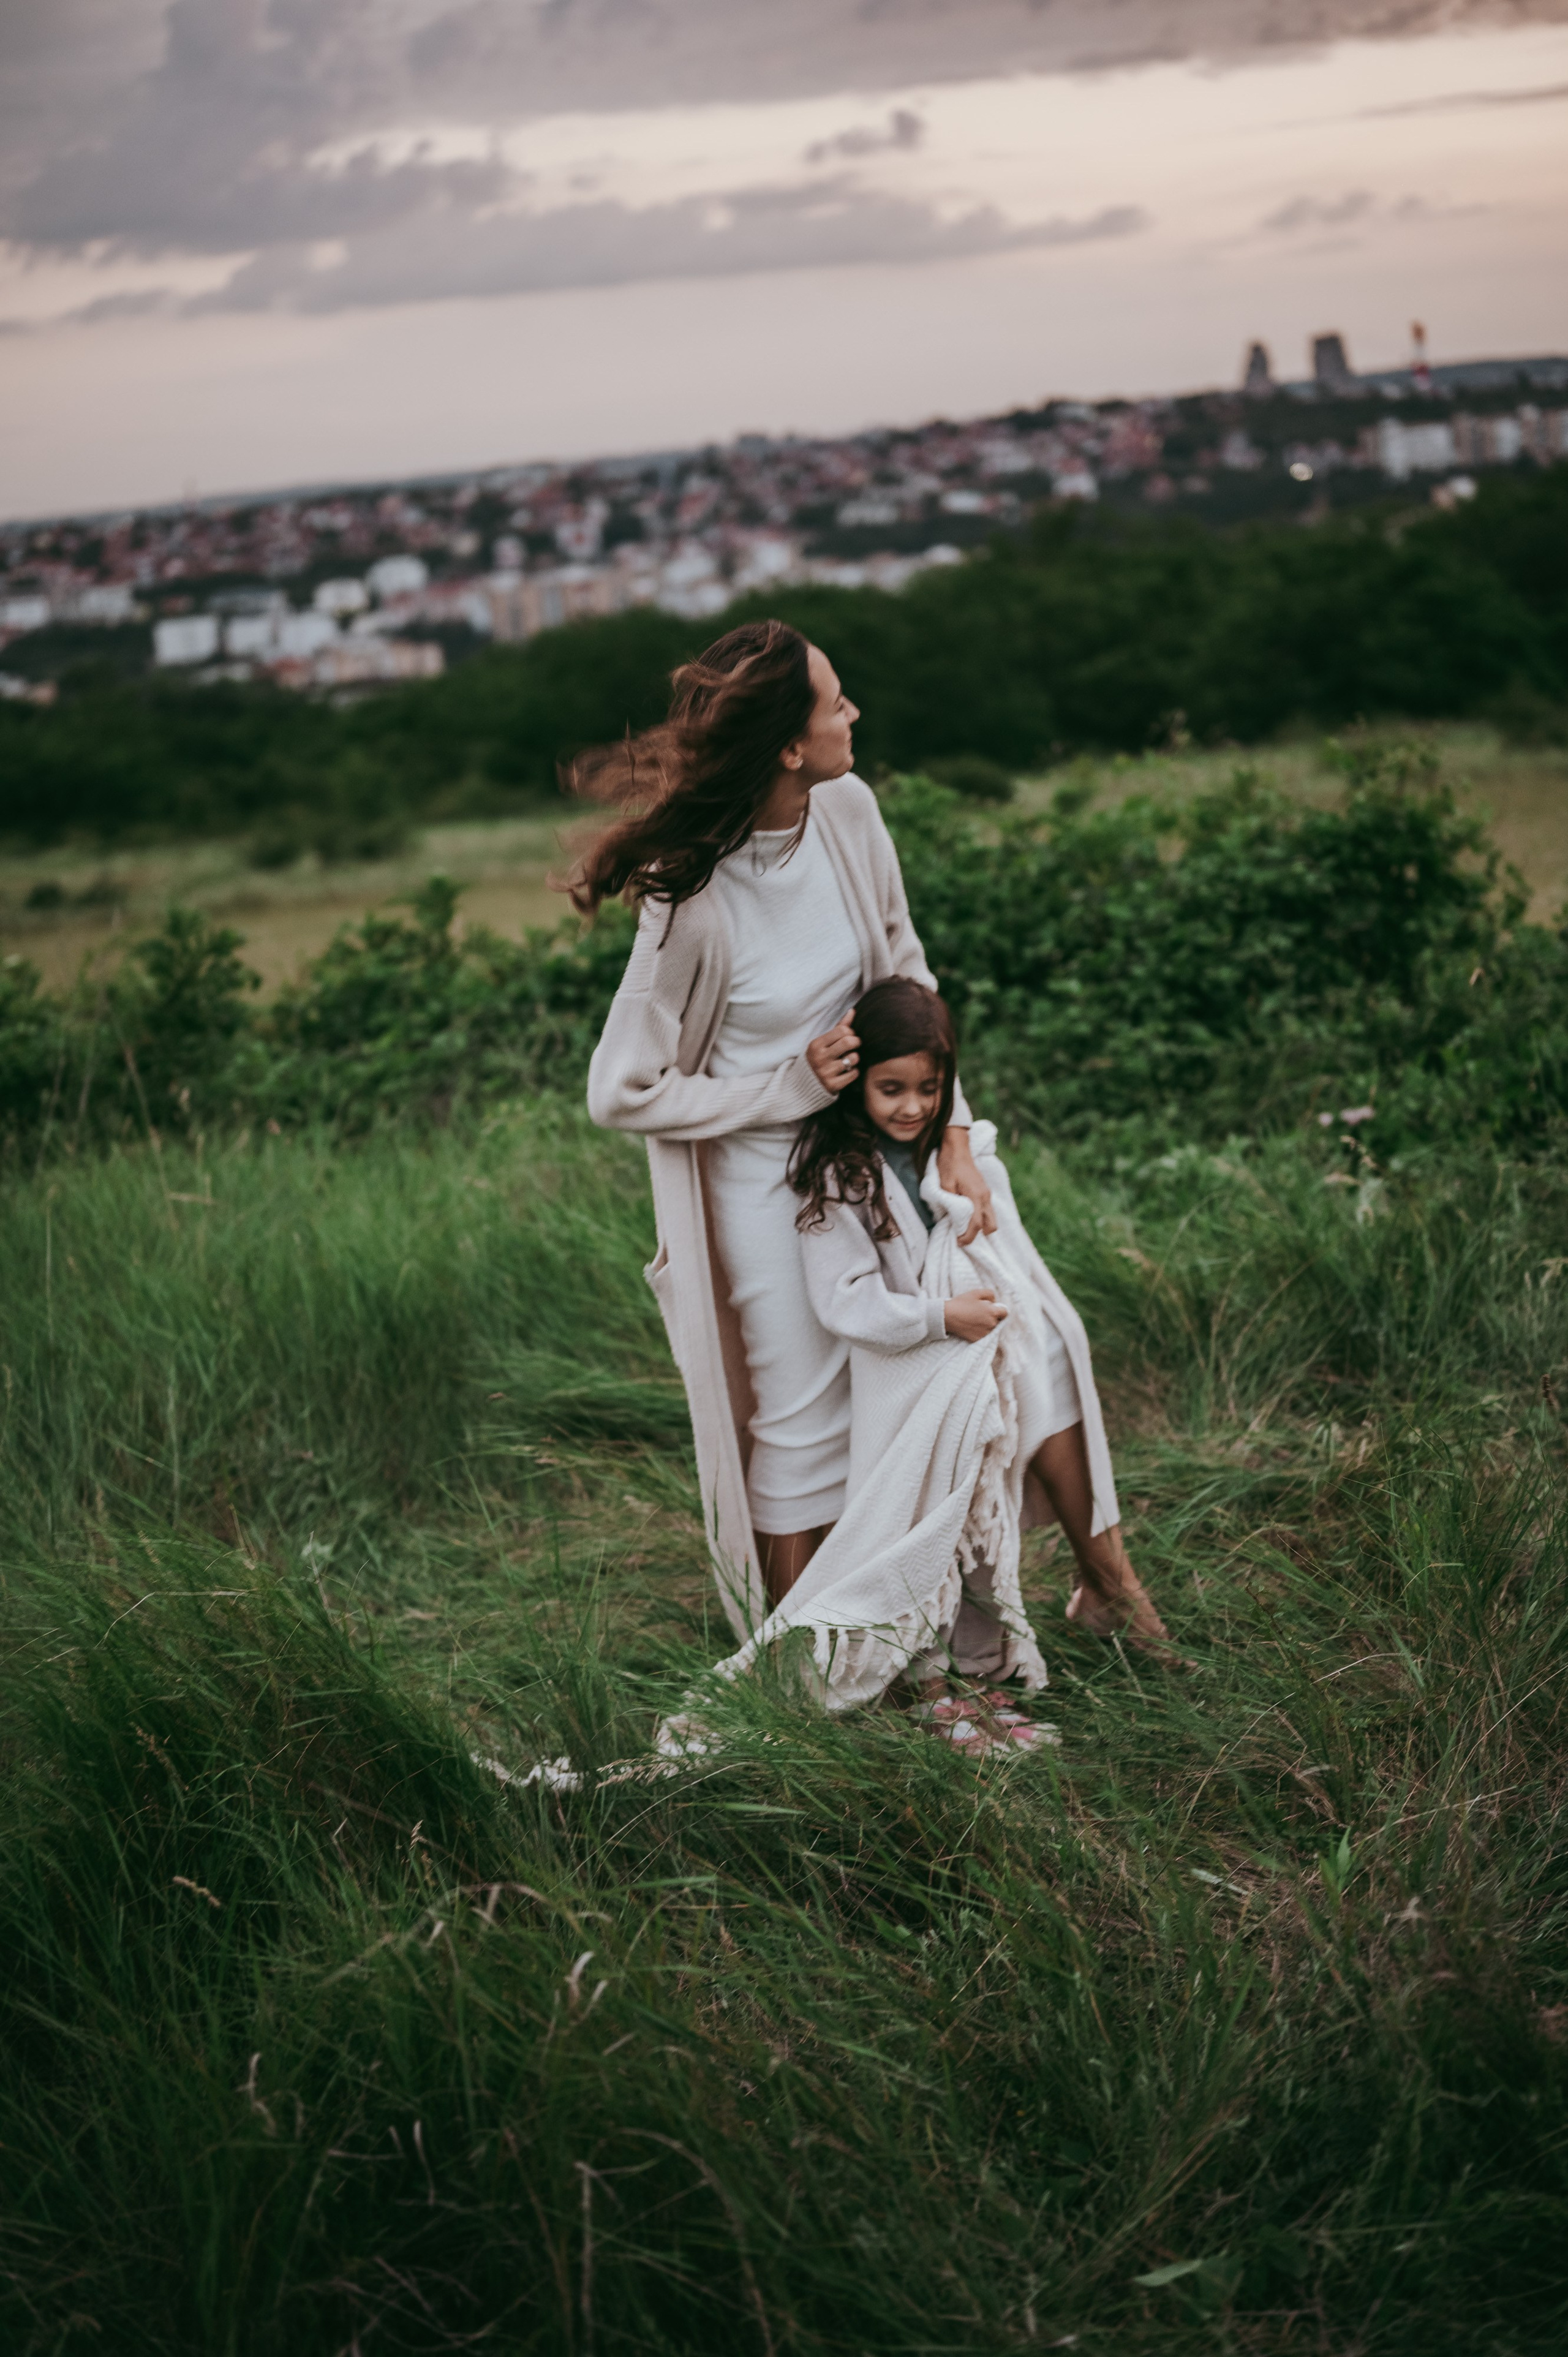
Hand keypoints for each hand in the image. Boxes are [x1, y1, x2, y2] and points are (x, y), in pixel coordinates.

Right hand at [806, 1019, 859, 1094]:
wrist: (803, 1085)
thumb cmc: (818, 1058)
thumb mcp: (823, 1043)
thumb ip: (838, 1027)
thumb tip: (852, 1011)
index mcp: (816, 1045)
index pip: (842, 1030)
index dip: (850, 1032)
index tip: (850, 1036)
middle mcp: (820, 1058)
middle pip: (849, 1042)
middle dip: (856, 1042)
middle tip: (855, 1045)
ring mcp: (826, 1072)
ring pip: (854, 1058)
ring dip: (855, 1058)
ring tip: (850, 1059)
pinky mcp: (833, 1085)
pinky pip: (854, 1074)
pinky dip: (854, 1071)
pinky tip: (848, 1071)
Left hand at [938, 1126, 995, 1246]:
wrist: (957, 1146)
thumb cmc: (949, 1164)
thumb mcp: (944, 1184)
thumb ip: (949, 1203)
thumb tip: (951, 1219)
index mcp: (976, 1196)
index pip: (976, 1225)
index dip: (968, 1237)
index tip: (958, 1242)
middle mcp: (985, 1197)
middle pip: (991, 1226)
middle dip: (978, 1235)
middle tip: (961, 1236)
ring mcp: (987, 1194)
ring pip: (991, 1218)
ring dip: (980, 1226)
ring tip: (963, 1227)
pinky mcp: (984, 1191)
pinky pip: (987, 1211)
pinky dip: (980, 1218)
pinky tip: (966, 1216)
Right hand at [944, 1289, 1007, 1341]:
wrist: (947, 1316)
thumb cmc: (961, 1303)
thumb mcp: (976, 1292)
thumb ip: (990, 1294)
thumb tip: (994, 1301)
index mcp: (993, 1312)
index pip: (1005, 1312)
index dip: (999, 1309)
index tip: (992, 1308)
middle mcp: (992, 1324)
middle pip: (998, 1320)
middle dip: (991, 1316)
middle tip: (979, 1313)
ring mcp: (985, 1333)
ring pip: (991, 1328)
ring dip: (986, 1324)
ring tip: (974, 1319)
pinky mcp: (978, 1339)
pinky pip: (984, 1335)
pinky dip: (980, 1331)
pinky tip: (971, 1326)